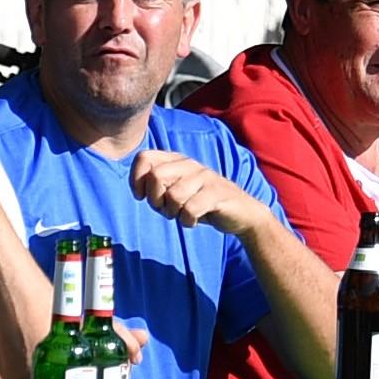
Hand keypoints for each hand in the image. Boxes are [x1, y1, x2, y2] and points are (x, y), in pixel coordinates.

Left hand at [125, 149, 276, 247]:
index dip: (136, 180)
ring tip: (183, 215)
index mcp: (177, 161)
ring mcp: (205, 177)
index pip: (144, 157)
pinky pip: (191, 209)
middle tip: (166, 210)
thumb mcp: (176, 193)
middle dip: (155, 200)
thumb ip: (157, 188)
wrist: (242, 213)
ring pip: (173, 196)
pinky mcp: (217, 193)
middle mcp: (190, 165)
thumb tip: (139, 190)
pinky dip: (188, 221)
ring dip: (173, 213)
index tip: (143, 197)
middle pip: (155, 176)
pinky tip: (195, 221)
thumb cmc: (203, 204)